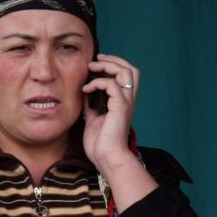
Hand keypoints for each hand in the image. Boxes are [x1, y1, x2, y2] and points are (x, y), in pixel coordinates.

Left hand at [82, 53, 139, 170]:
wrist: (106, 157)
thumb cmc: (100, 143)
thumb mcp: (93, 119)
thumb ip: (92, 105)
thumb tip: (85, 94)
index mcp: (122, 102)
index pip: (126, 76)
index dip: (114, 65)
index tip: (97, 63)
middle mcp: (127, 100)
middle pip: (131, 69)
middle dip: (114, 60)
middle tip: (96, 59)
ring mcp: (125, 103)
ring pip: (126, 72)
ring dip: (107, 66)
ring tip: (91, 67)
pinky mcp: (120, 107)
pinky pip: (111, 85)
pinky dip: (98, 82)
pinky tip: (86, 89)